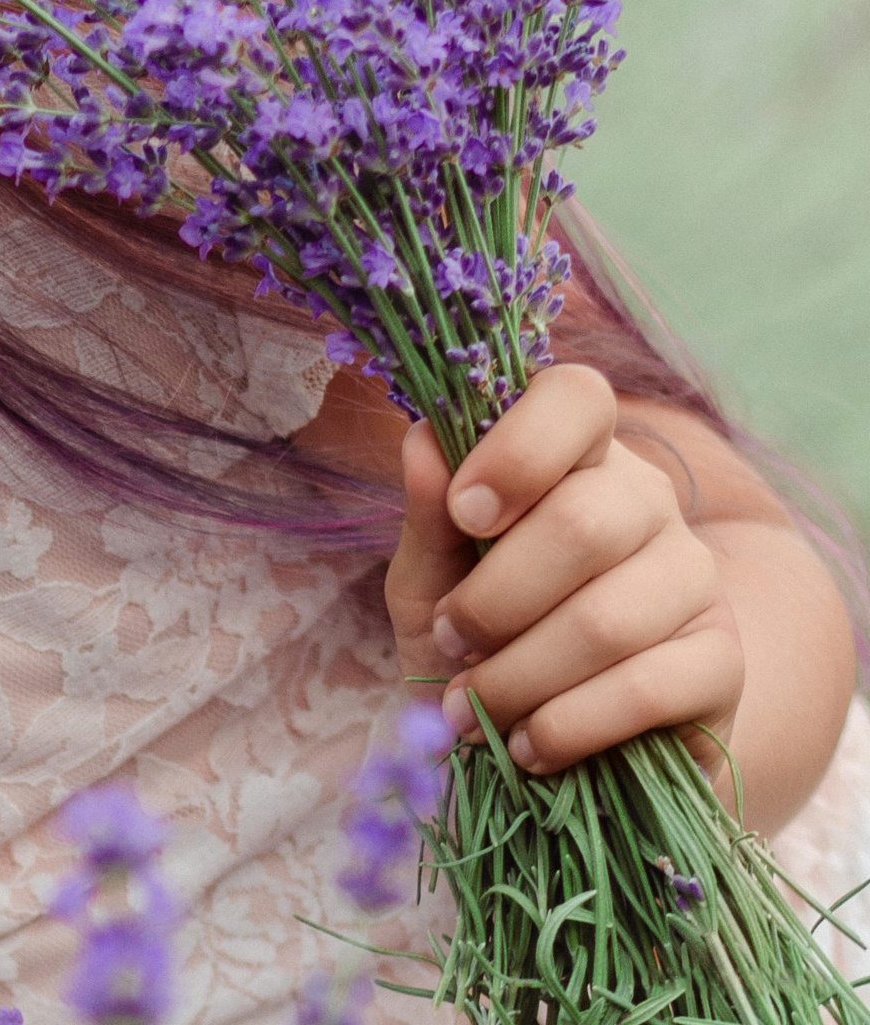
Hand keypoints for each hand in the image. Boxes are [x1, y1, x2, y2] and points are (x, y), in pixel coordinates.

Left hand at [386, 362, 742, 782]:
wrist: (550, 748)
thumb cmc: (478, 641)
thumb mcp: (429, 580)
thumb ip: (428, 514)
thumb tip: (421, 439)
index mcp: (576, 456)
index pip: (576, 397)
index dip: (518, 448)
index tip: (465, 512)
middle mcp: (648, 501)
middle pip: (584, 522)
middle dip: (493, 600)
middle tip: (450, 644)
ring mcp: (696, 579)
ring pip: (607, 619)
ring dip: (517, 677)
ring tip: (471, 710)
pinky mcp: (724, 664)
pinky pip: (646, 689)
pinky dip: (567, 725)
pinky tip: (526, 745)